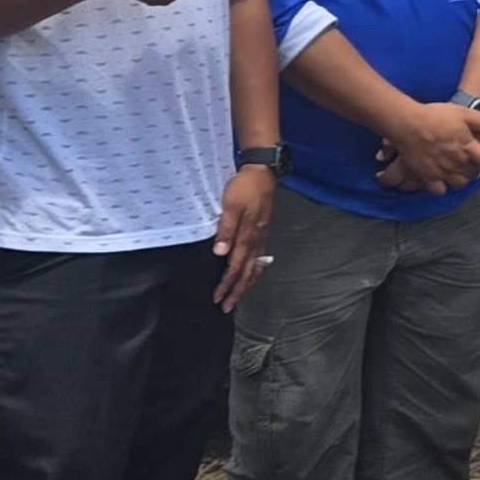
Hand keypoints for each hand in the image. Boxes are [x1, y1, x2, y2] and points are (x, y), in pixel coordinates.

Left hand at [211, 165, 274, 309]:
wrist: (263, 172)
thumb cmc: (244, 188)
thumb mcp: (232, 205)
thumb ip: (226, 229)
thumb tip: (220, 254)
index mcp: (247, 236)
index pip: (235, 267)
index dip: (226, 284)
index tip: (217, 298)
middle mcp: (256, 241)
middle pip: (247, 273)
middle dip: (237, 291)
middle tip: (226, 307)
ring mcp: (261, 237)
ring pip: (255, 268)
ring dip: (246, 284)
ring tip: (238, 296)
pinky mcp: (262, 232)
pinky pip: (259, 258)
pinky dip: (254, 271)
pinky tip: (251, 273)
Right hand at [376, 101, 479, 191]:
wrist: (408, 124)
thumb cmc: (435, 116)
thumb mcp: (463, 113)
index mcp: (469, 148)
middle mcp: (458, 163)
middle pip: (474, 175)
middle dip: (475, 169)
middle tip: (469, 159)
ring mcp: (443, 172)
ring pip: (459, 184)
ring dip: (462, 178)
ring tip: (457, 169)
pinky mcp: (428, 177)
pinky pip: (440, 190)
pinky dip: (442, 187)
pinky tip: (440, 178)